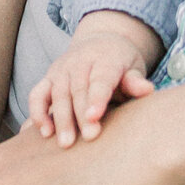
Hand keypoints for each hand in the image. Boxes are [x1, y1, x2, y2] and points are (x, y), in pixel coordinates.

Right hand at [27, 15, 156, 147]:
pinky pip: (37, 94)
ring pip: (57, 93)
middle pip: (77, 89)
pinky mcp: (48, 77)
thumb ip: (136, 81)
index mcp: (104, 58)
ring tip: (64, 143)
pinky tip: (42, 133)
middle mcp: (79, 61)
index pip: (100, 79)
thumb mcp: (133, 67)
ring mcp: (61, 69)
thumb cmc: (121, 63)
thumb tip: (147, 90)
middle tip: (88, 139)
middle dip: (80, 115)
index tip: (95, 117)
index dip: (97, 98)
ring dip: (59, 118)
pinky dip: (36, 112)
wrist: (101, 41)